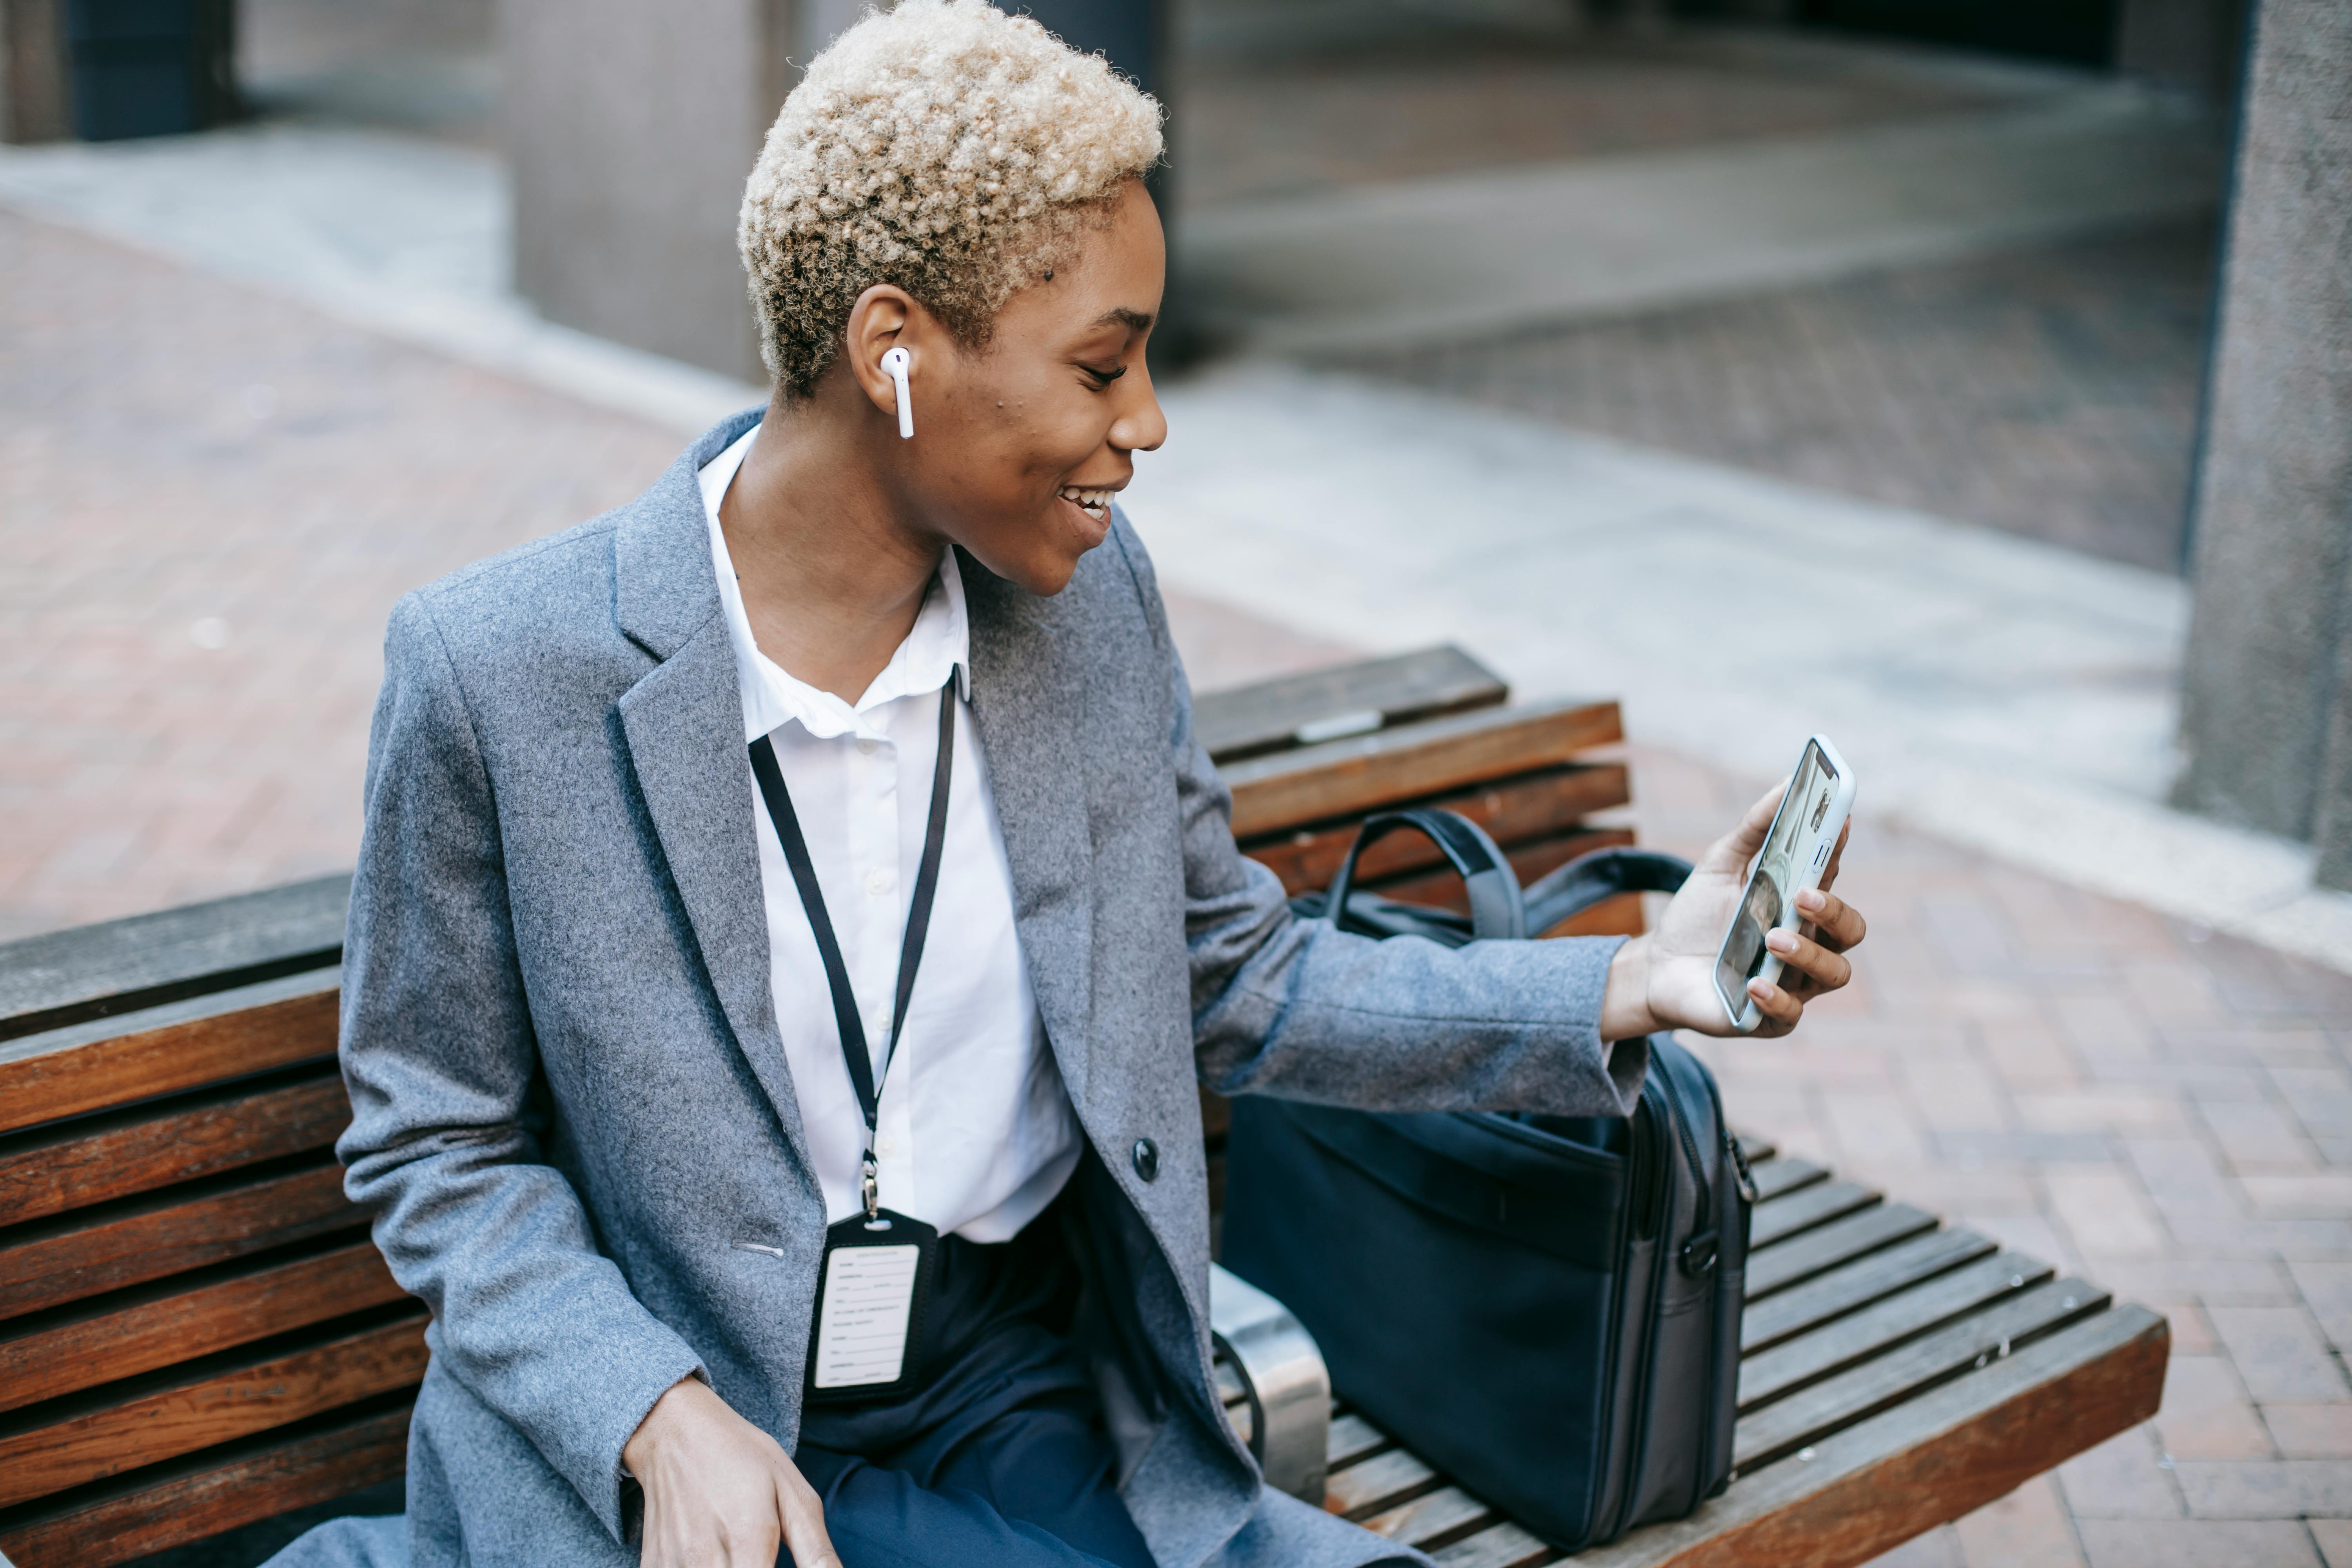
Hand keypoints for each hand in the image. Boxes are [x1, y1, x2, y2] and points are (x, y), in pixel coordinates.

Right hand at [624, 1376, 838, 1567]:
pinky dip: (704, 1567)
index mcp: (747, 1537)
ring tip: (739, 1551)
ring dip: (731, 1567)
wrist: (676, 1434)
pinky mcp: (653, 1566)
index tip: (777, 1559)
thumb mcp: (793, 1493)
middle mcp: (702, 1559)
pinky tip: (713, 1553)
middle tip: (762, 1553)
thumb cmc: (739, 1457)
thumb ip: (816, 1550)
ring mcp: (672, 1565)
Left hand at [1598, 784, 1866, 1039]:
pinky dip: (1777, 998)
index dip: (1838, 850)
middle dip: (1834, 911)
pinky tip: (1754, 983)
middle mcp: (1809, 943)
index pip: (1833, 876)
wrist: (1656, 966)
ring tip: (1773, 938)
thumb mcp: (1719, 864)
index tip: (1838, 821)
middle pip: (1851, 930)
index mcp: (1802, 905)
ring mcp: (1795, 983)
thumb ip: (1754, 828)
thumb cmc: (1697, 915)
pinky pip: (1792, 1014)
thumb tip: (1786, 782)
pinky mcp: (1771, 1018)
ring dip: (1808, 954)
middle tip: (1803, 895)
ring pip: (1833, 973)